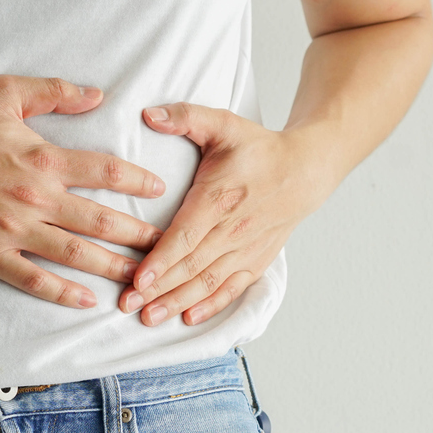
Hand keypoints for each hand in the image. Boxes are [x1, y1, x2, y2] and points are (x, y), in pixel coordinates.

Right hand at [0, 74, 166, 308]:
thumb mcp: (4, 92)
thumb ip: (55, 92)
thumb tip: (98, 94)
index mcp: (43, 159)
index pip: (105, 171)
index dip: (137, 182)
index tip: (159, 191)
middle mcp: (35, 198)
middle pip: (101, 221)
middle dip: (139, 236)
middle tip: (167, 246)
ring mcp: (12, 231)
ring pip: (75, 255)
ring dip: (113, 268)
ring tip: (142, 279)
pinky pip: (33, 279)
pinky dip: (62, 293)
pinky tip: (87, 301)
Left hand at [119, 102, 333, 325]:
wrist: (305, 171)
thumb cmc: (259, 149)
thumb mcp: (224, 123)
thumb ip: (186, 116)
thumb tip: (149, 114)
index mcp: (220, 197)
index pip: (186, 235)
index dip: (162, 260)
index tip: (138, 279)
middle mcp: (233, 228)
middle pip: (191, 265)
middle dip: (159, 289)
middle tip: (127, 306)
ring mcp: (246, 248)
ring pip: (208, 281)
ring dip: (178, 302)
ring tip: (149, 318)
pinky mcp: (256, 260)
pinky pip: (232, 288)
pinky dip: (210, 305)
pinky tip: (188, 318)